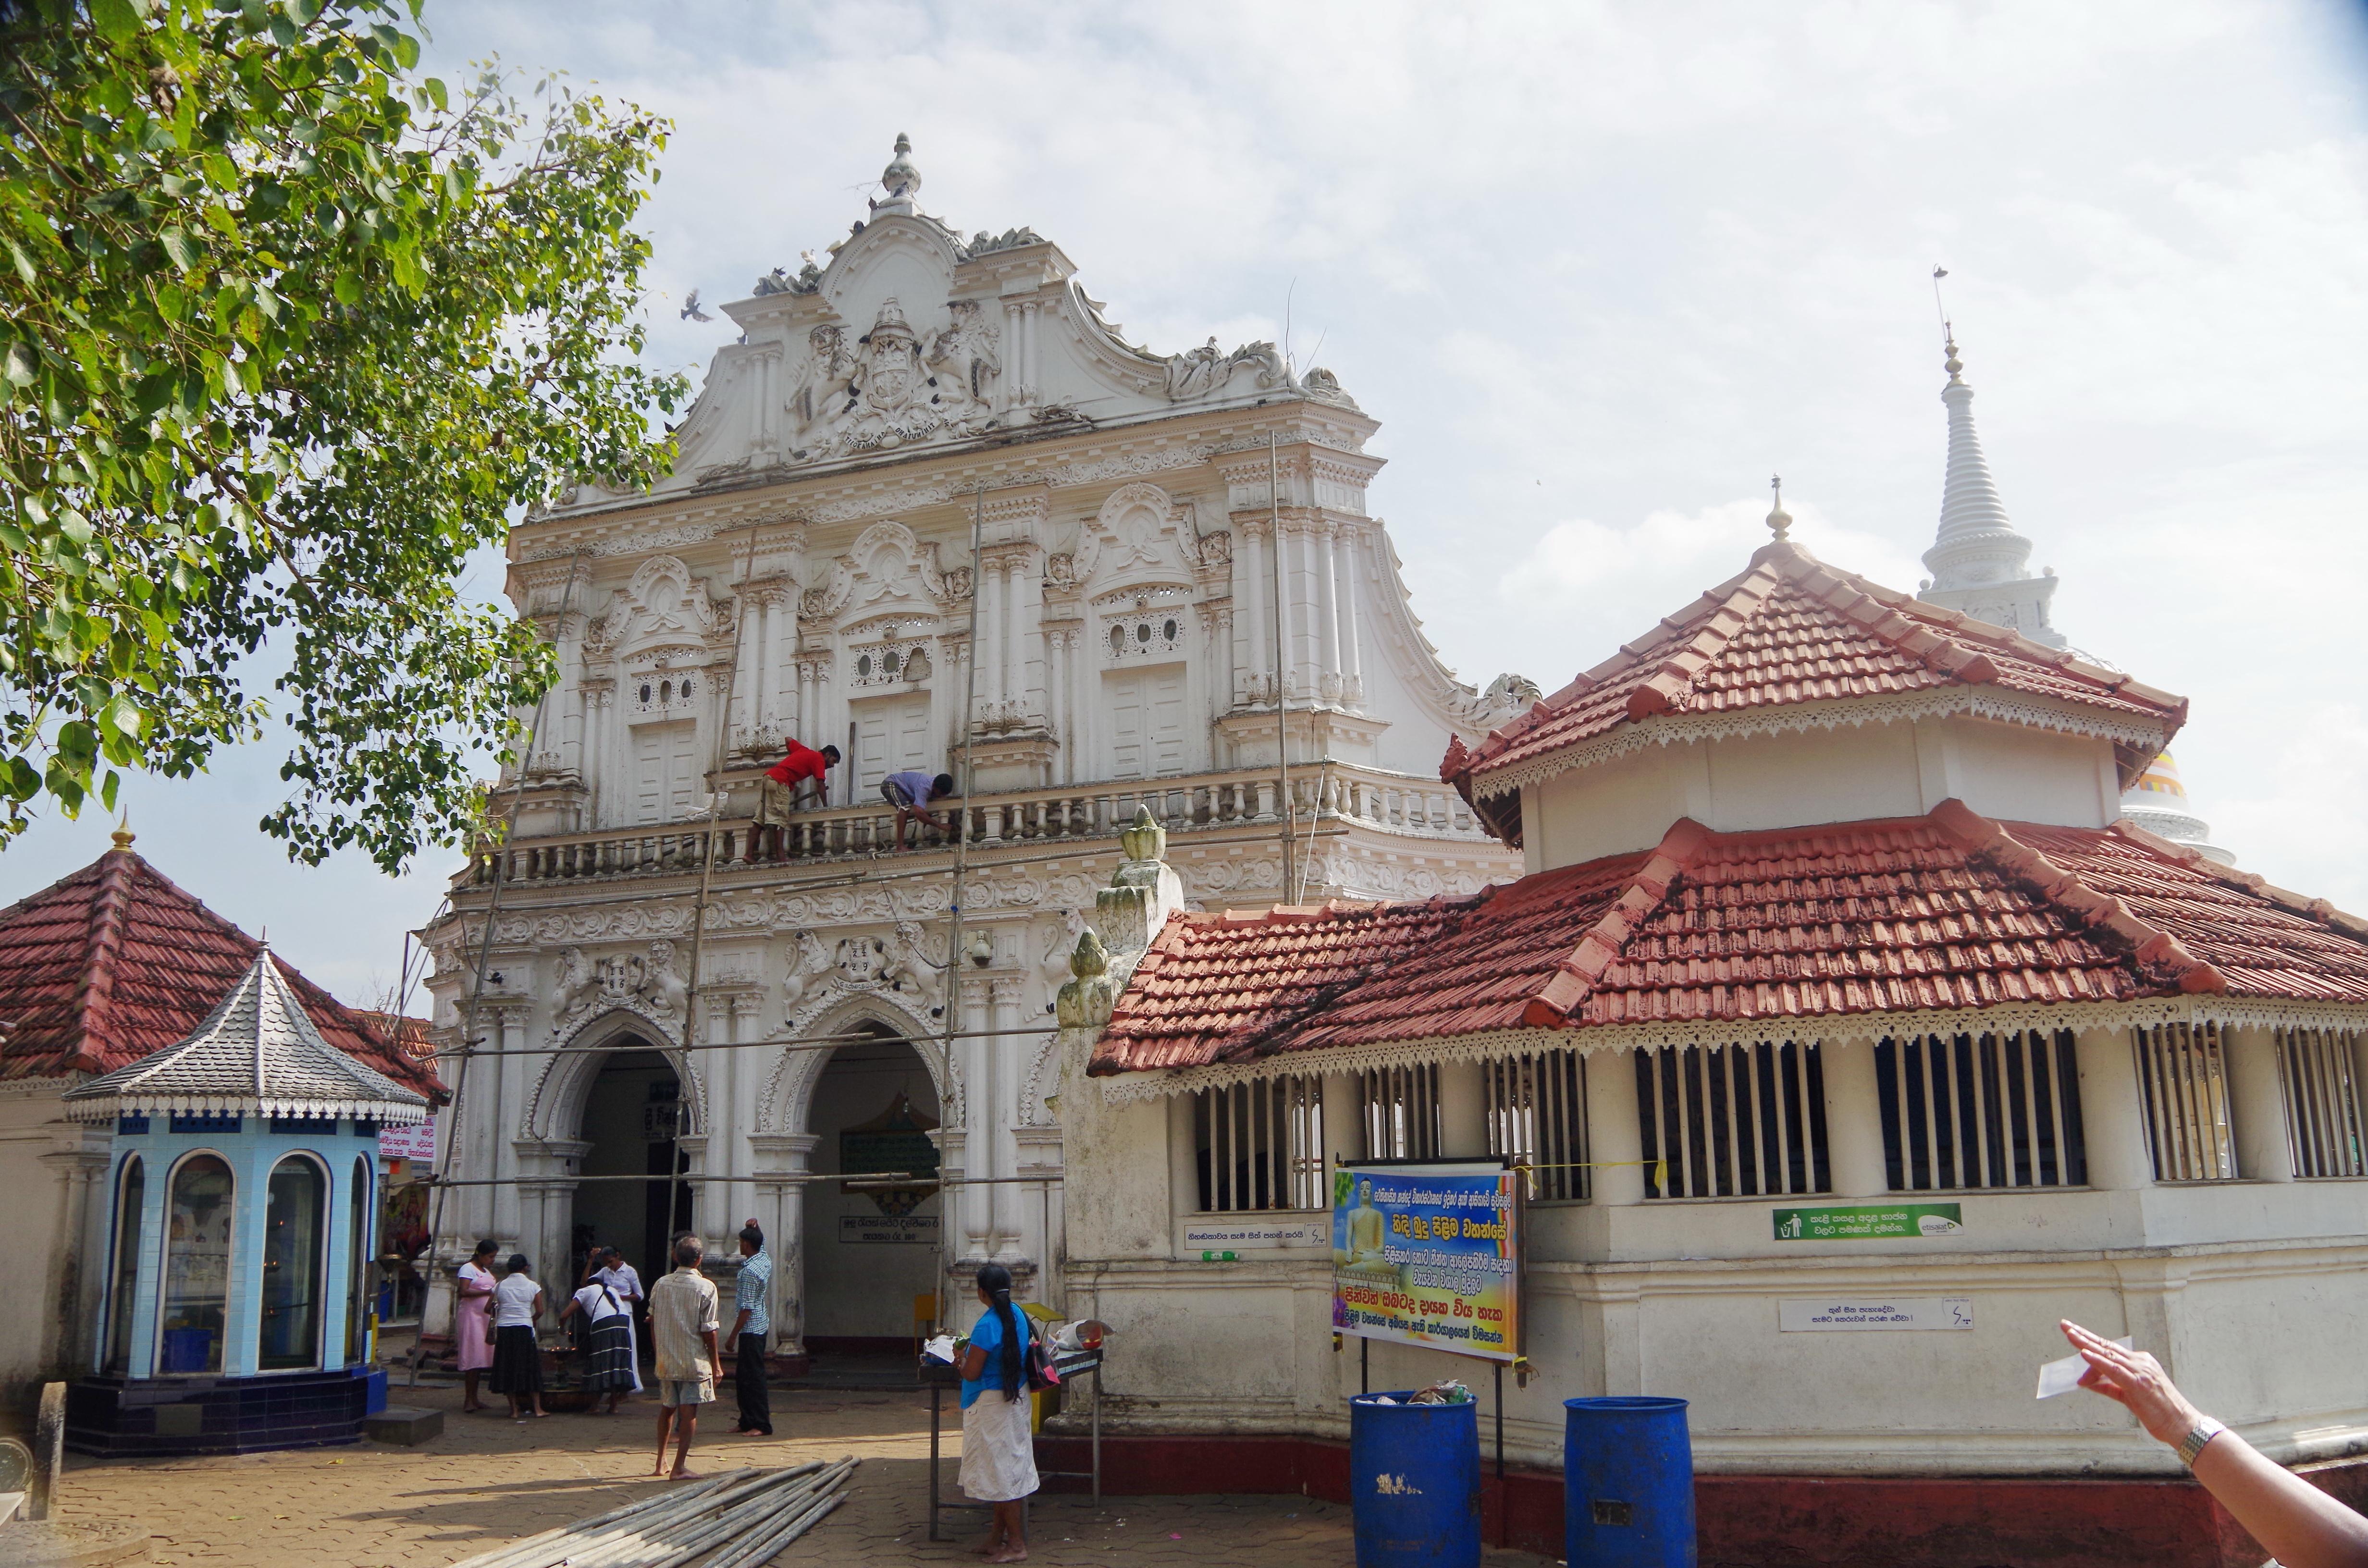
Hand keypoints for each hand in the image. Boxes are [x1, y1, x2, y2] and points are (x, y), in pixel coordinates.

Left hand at [2060, 1320, 2206, 1446]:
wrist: (2181, 1425)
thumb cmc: (2158, 1411)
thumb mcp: (2128, 1396)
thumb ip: (2108, 1386)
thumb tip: (2086, 1381)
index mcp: (2139, 1363)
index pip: (2109, 1350)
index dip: (2089, 1342)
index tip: (2073, 1332)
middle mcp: (2140, 1362)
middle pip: (2106, 1347)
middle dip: (2083, 1336)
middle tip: (2065, 1325)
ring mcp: (2140, 1371)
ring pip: (2108, 1355)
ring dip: (2086, 1344)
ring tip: (2070, 1335)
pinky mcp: (2138, 1384)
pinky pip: (2114, 1370)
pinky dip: (2098, 1361)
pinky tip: (2084, 1354)